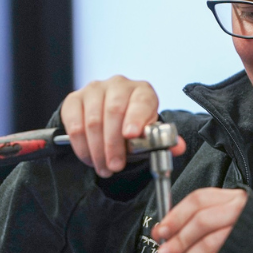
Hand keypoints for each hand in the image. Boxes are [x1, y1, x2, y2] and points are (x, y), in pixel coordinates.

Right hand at [60, 75, 184, 177]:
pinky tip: (89, 158)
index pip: (140, 101)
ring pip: (93, 121)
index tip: (131, 135)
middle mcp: (118, 85)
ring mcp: (94, 90)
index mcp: (142, 91)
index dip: (135, 118)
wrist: (108, 118)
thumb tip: (178, 147)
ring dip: (97, 149)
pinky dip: (81, 145)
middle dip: (113, 144)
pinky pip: (74, 124)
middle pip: (113, 112)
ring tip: (103, 168)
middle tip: (115, 166)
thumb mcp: (149, 133)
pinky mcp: (74, 99)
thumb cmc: (132, 126)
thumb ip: (163, 140)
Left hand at [152, 188, 246, 252]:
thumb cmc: (236, 232)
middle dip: (179, 240)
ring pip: (210, 243)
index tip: (160, 232)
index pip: (198, 201)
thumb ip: (191, 221)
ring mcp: (245, 232)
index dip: (175, 217)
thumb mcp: (217, 217)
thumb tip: (162, 233)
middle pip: (202, 222)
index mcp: (229, 198)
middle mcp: (239, 211)